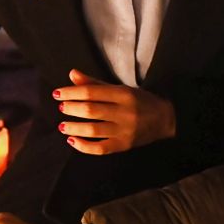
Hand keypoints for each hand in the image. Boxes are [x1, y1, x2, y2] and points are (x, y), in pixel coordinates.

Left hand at [53, 69, 175, 153]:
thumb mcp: (119, 88)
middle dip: (71, 108)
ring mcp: (124, 131)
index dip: (71, 92)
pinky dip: (84, 146)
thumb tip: (72, 74)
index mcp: (123, 94)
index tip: (57, 94)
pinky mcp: (124, 145)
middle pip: (91, 110)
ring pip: (93, 130)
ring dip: (74, 128)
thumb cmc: (138, 101)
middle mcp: (124, 112)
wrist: (165, 119)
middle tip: (61, 108)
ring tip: (62, 125)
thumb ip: (94, 83)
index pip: (91, 92)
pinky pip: (101, 149)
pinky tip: (73, 140)